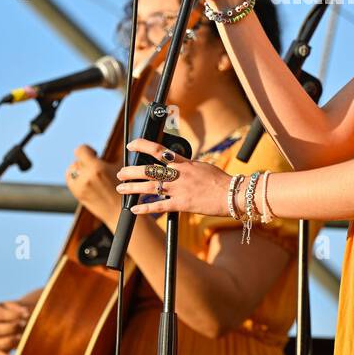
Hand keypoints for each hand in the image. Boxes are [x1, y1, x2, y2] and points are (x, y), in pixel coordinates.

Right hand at [0, 300, 30, 354]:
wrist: (18, 319)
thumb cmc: (16, 311)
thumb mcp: (16, 305)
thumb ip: (20, 308)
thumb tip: (25, 313)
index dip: (13, 315)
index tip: (26, 314)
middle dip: (10, 327)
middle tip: (24, 325)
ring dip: (9, 341)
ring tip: (22, 337)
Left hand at [66, 144, 125, 229]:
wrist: (120, 212)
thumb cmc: (124, 189)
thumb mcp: (122, 169)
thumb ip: (113, 156)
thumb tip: (115, 143)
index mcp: (97, 168)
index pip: (80, 150)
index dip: (88, 150)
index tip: (95, 154)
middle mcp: (85, 177)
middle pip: (78, 161)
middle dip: (87, 162)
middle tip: (96, 166)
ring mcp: (80, 187)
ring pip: (72, 170)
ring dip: (80, 170)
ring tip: (90, 174)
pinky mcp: (77, 194)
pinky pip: (71, 180)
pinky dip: (76, 178)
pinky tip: (86, 180)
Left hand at [115, 138, 231, 217]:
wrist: (232, 194)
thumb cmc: (221, 181)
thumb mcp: (203, 167)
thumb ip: (188, 166)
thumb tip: (179, 164)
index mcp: (185, 163)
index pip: (160, 150)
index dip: (143, 146)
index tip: (132, 145)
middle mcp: (179, 174)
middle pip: (149, 169)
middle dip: (132, 171)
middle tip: (121, 172)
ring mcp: (179, 189)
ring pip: (150, 186)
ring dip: (133, 187)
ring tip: (121, 188)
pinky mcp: (182, 204)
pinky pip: (159, 206)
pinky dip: (145, 207)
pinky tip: (134, 209)